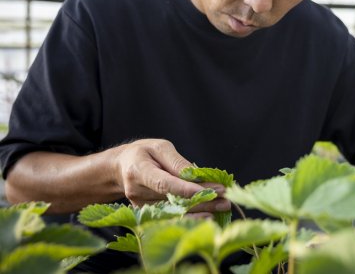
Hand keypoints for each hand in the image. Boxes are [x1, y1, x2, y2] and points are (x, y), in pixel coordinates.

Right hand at [114, 138, 229, 212]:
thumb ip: (177, 162)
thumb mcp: (160, 147)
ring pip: (175, 211)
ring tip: (223, 207)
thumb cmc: (143, 153)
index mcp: (138, 171)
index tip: (211, 191)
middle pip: (173, 200)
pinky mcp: (146, 214)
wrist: (120, 168)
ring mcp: (141, 206)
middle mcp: (137, 192)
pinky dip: (191, 216)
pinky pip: (171, 216)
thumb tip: (196, 175)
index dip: (188, 190)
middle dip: (202, 201)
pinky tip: (208, 215)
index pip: (165, 184)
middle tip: (225, 200)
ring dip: (201, 210)